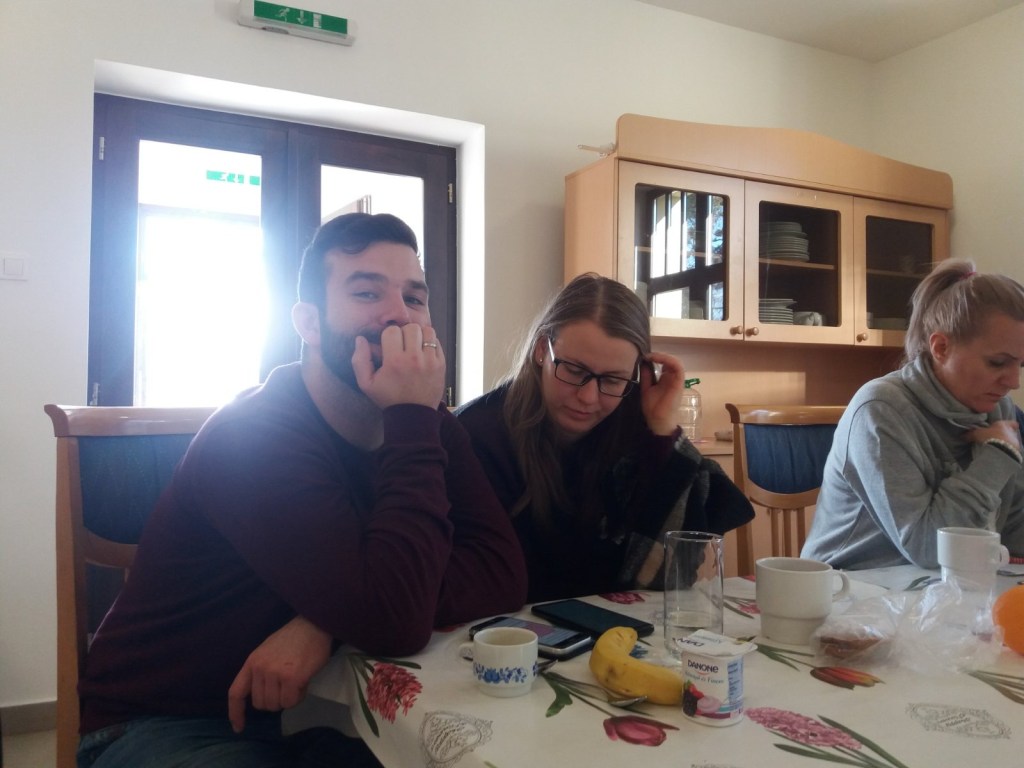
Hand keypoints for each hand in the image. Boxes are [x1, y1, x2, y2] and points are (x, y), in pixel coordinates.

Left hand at [227, 615, 331, 732]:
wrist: (313, 624)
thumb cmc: (293, 638)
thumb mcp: (267, 652)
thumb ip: (260, 672)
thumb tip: (260, 696)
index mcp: (252, 662)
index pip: (236, 693)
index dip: (235, 713)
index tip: (239, 727)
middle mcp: (260, 669)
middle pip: (261, 704)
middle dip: (275, 700)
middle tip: (286, 686)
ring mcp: (275, 674)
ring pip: (276, 705)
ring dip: (287, 698)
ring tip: (296, 681)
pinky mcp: (292, 678)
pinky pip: (291, 702)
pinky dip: (298, 697)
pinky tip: (303, 682)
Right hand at [351, 324, 445, 408]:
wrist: (413, 415)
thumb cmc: (389, 398)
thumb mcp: (366, 383)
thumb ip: (359, 360)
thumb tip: (360, 339)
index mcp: (394, 362)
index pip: (392, 330)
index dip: (388, 335)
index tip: (389, 345)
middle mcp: (413, 359)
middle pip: (411, 328)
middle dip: (404, 333)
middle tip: (402, 345)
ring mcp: (430, 361)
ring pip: (427, 331)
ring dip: (419, 335)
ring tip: (414, 346)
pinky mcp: (441, 365)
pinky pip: (437, 342)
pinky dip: (430, 343)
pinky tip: (423, 352)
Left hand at [640, 351, 684, 435]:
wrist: (657, 420)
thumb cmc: (653, 407)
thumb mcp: (646, 388)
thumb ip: (646, 376)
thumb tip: (644, 362)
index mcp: (666, 379)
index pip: (664, 363)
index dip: (655, 357)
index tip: (643, 357)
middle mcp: (672, 378)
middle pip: (670, 360)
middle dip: (658, 355)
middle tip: (646, 355)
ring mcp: (676, 380)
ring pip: (675, 361)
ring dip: (663, 356)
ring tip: (651, 356)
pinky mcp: (679, 383)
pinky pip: (678, 367)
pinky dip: (668, 360)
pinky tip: (657, 359)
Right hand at [965, 419, 1021, 449]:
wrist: (1000, 451)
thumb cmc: (989, 438)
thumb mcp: (977, 434)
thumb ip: (970, 434)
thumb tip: (961, 435)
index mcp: (1003, 425)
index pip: (1011, 423)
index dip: (1009, 424)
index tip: (1006, 427)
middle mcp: (1010, 432)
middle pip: (1011, 432)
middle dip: (1005, 435)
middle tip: (997, 438)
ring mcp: (1014, 442)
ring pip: (1011, 441)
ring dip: (1006, 443)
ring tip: (998, 447)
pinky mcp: (1016, 451)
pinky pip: (1011, 449)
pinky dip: (1007, 450)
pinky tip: (1001, 453)